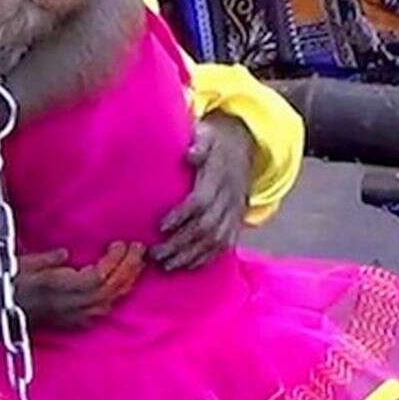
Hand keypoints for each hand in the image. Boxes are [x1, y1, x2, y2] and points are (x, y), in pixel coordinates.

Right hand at [0, 244, 145, 329]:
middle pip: (107, 292)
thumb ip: (45, 261)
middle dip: (127, 269)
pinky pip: (100, 312)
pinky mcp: (69, 323)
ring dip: (126, 282)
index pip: (95, 280)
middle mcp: (65, 306)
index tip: (120, 243)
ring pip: (107, 303)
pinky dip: (115, 296)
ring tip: (137, 262)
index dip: (113, 263)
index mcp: (53, 288)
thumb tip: (66, 255)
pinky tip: (123, 284)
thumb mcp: (19, 263)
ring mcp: (68, 317)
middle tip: (139, 248)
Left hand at [155, 116, 251, 270]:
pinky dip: (206, 258)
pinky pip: (225, 246)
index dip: (182, 216)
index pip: (201, 201)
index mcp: (218, 177)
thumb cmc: (214, 142)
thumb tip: (189, 154)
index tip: (161, 226)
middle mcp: (228, 198)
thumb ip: (199, 143)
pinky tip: (187, 266)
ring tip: (166, 265)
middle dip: (180, 244)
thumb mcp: (208, 133)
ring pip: (214, 241)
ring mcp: (234, 212)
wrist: (244, 148)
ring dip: (190, 256)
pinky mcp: (236, 222)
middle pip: (205, 227)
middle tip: (154, 254)